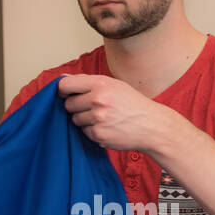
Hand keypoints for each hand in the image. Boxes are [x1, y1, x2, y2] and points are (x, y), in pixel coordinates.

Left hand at [57, 74, 172, 151]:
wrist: (151, 125)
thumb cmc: (133, 104)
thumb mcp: (114, 85)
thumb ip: (88, 82)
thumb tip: (63, 79)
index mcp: (101, 84)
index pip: (66, 86)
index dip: (63, 91)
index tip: (65, 94)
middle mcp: (98, 100)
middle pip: (69, 104)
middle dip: (76, 107)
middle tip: (92, 108)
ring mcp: (98, 118)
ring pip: (75, 119)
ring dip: (84, 120)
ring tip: (102, 118)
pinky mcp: (98, 135)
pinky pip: (84, 132)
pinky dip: (92, 131)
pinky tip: (106, 127)